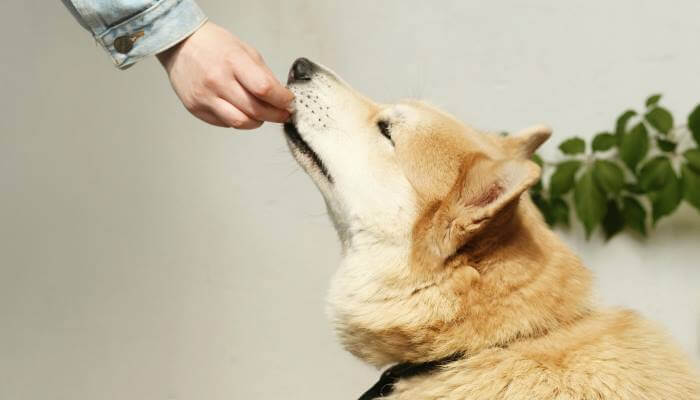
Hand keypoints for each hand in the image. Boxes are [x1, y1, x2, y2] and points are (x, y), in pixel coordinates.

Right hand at [157, 22, 293, 129]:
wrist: (180, 45)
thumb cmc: (214, 45)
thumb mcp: (245, 51)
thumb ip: (264, 75)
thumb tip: (281, 96)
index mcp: (232, 61)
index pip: (264, 88)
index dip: (282, 100)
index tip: (289, 103)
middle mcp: (217, 81)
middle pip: (255, 110)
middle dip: (276, 115)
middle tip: (283, 114)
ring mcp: (205, 97)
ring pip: (241, 123)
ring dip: (258, 122)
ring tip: (262, 115)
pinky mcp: (196, 108)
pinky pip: (225, 123)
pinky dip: (239, 120)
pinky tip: (240, 110)